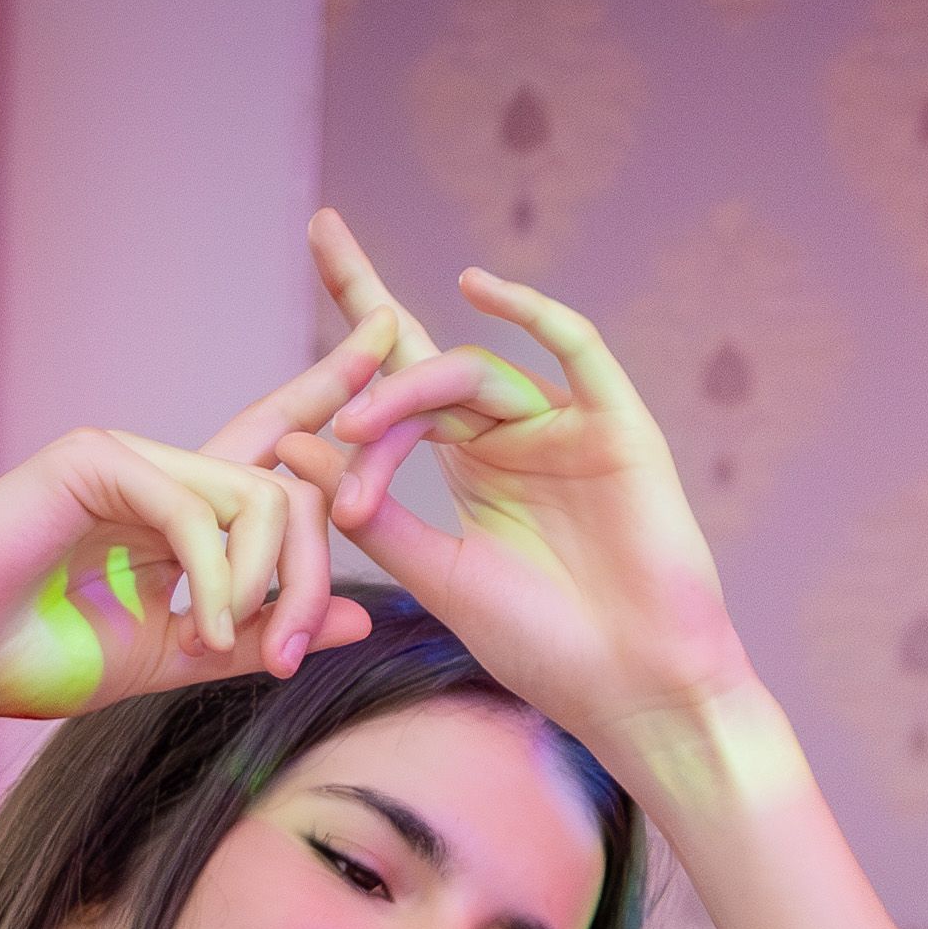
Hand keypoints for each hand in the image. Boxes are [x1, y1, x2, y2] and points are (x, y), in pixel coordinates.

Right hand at [0, 387, 384, 732]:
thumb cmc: (33, 659)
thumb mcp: (172, 659)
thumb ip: (258, 635)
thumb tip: (361, 616)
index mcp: (175, 507)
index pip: (272, 440)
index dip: (331, 385)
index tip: (388, 338)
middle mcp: (157, 466)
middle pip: (290, 488)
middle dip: (310, 575)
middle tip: (289, 653)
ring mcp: (125, 454)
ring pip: (258, 496)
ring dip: (266, 585)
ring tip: (233, 646)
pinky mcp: (94, 458)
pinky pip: (198, 512)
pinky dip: (216, 579)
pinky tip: (200, 627)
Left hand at [290, 213, 758, 749]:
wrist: (636, 692)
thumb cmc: (546, 649)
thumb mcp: (441, 577)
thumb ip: (374, 512)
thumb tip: (291, 443)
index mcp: (473, 468)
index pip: (402, 383)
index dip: (359, 322)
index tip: (315, 235)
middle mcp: (514, 437)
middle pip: (428, 357)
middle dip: (370, 301)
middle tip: (319, 255)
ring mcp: (566, 428)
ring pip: (473, 374)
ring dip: (408, 394)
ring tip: (357, 431)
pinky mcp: (619, 429)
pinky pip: (578, 350)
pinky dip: (533, 314)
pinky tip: (480, 291)